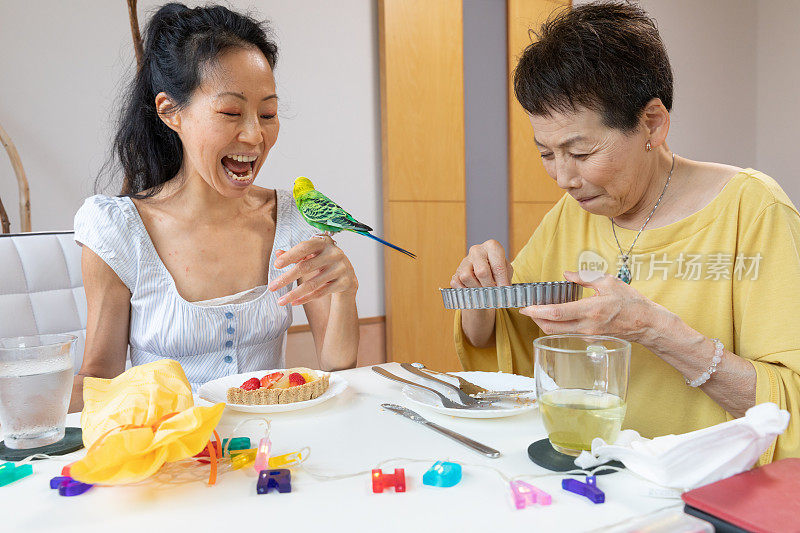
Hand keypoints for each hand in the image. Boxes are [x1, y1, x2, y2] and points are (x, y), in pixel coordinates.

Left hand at [268, 237, 357, 305]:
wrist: (348, 275)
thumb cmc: (324, 262)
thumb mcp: (311, 255)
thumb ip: (295, 254)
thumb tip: (278, 253)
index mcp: (324, 243)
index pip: (304, 247)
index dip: (290, 256)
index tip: (276, 265)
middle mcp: (334, 254)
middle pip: (306, 267)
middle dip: (287, 278)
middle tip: (272, 287)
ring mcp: (341, 268)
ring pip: (313, 283)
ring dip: (294, 293)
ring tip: (281, 301)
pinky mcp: (345, 282)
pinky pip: (322, 292)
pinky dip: (306, 298)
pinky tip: (294, 302)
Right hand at [451, 239, 512, 287]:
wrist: (485, 270)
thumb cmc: (497, 270)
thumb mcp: (506, 270)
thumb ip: (505, 279)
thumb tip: (503, 291)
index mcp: (491, 247)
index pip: (497, 266)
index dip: (502, 281)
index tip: (505, 291)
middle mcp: (476, 250)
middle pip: (481, 271)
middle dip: (489, 286)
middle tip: (494, 293)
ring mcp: (464, 261)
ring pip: (466, 277)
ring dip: (476, 288)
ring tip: (484, 292)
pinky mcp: (456, 272)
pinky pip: (457, 283)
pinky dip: (465, 290)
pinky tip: (474, 291)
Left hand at [519, 270, 673, 344]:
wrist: (646, 324)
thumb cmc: (630, 301)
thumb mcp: (609, 282)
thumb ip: (585, 277)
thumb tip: (566, 274)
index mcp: (591, 309)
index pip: (557, 313)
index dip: (538, 311)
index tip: (525, 307)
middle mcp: (587, 326)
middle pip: (552, 327)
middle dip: (535, 319)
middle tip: (526, 309)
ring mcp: (588, 335)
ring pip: (558, 332)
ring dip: (545, 322)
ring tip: (538, 311)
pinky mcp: (590, 339)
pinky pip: (568, 333)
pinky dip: (558, 325)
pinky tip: (556, 316)